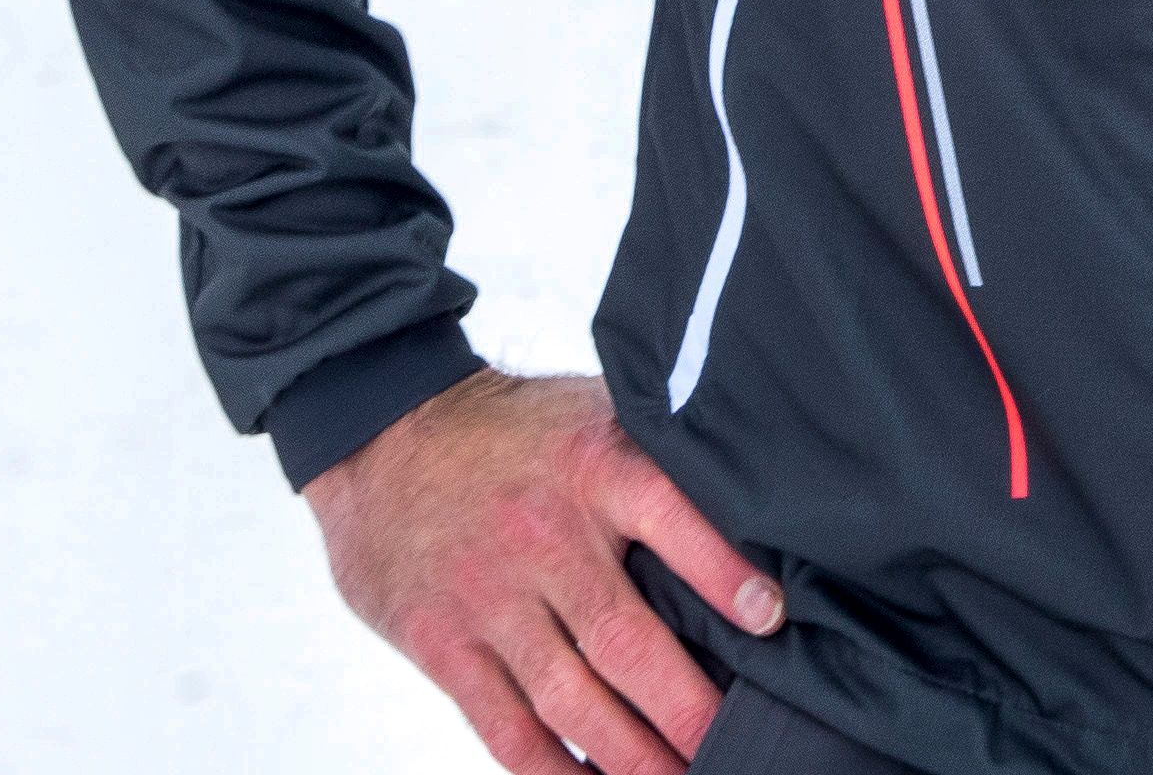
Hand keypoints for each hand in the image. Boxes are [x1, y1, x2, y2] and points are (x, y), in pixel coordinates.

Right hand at [305, 366, 783, 773]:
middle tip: (734, 745)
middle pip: (624, 641)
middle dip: (686, 708)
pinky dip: (552, 770)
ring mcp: (489, 597)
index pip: (670, 515)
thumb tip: (752, 496)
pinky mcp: (443, 644)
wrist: (381, 433)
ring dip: (631, 756)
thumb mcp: (588, 413)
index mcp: (591, 467)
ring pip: (571, 700)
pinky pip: (505, 727)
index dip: (722, 570)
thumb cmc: (509, 431)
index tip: (771, 619)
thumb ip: (655, 458)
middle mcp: (542, 536)